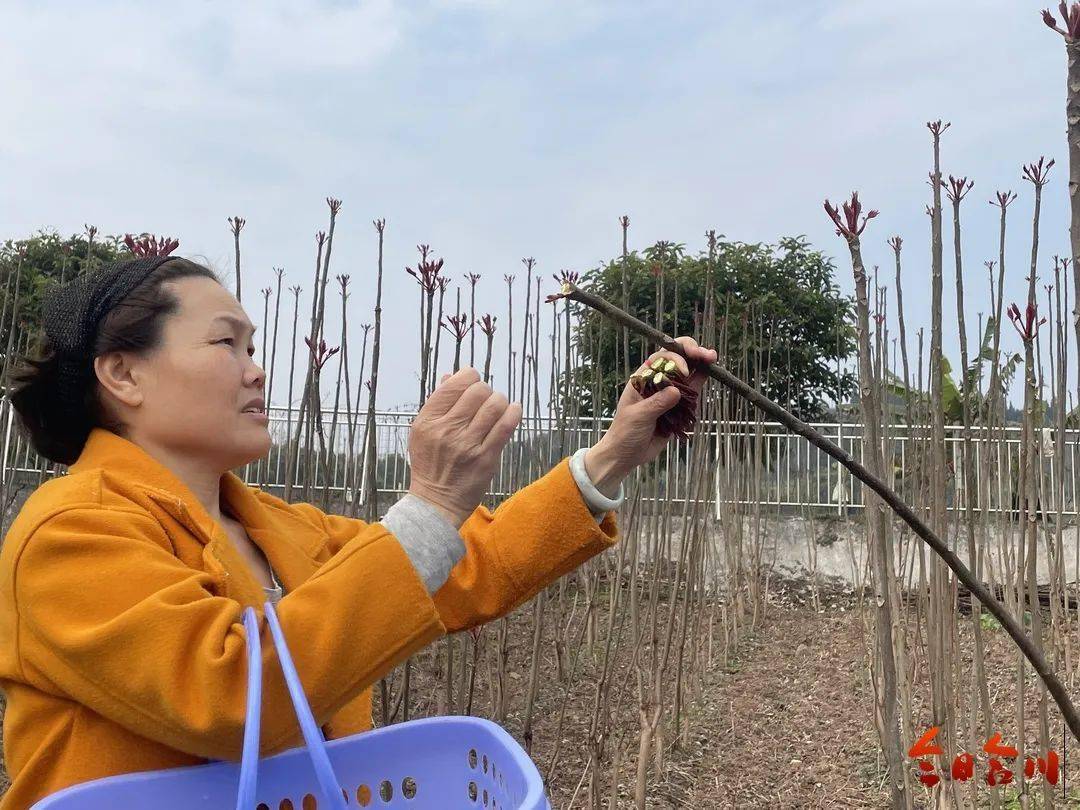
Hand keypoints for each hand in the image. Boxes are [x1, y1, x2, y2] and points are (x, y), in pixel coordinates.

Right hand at [407, 367, 522, 527]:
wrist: (436, 502)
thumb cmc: (430, 464)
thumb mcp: (422, 432)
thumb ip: (437, 404)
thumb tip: (451, 376)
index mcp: (428, 421)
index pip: (455, 384)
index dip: (469, 377)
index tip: (473, 383)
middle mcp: (447, 431)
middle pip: (477, 392)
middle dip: (485, 390)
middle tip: (486, 398)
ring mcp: (468, 445)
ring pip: (494, 405)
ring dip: (500, 401)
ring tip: (498, 406)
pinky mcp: (486, 458)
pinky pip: (506, 426)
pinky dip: (513, 412)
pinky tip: (514, 410)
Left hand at [584, 336, 716, 496]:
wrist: (627, 454)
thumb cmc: (625, 432)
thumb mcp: (638, 417)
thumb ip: (656, 403)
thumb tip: (675, 391)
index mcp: (643, 378)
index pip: (661, 358)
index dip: (676, 358)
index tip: (685, 372)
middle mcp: (657, 381)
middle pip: (677, 360)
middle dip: (692, 353)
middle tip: (707, 355)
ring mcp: (669, 392)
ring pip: (687, 372)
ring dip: (700, 363)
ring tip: (712, 357)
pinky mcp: (678, 405)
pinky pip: (692, 390)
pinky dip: (701, 380)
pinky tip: (711, 371)